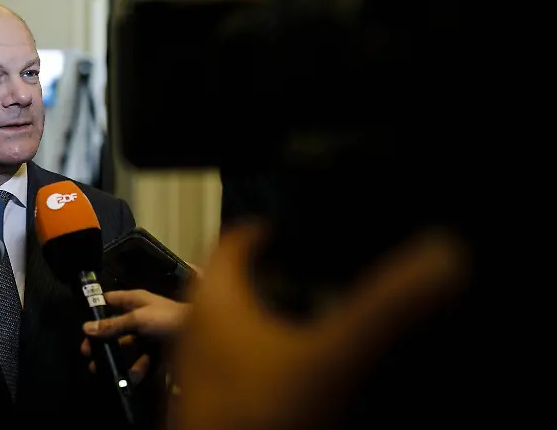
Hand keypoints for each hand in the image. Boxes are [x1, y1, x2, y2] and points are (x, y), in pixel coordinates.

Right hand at [80, 290, 187, 384]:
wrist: (203, 336)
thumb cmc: (168, 319)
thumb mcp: (138, 319)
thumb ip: (113, 324)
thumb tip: (86, 327)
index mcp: (135, 300)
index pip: (110, 299)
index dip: (96, 309)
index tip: (82, 323)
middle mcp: (140, 316)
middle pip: (115, 327)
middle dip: (101, 341)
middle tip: (87, 354)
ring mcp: (149, 335)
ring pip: (126, 347)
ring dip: (115, 359)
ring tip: (101, 370)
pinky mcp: (157, 352)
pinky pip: (141, 361)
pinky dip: (135, 370)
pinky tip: (129, 377)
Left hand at [171, 222, 467, 429]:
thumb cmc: (259, 417)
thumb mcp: (333, 357)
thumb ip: (386, 307)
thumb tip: (441, 256)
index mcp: (217, 298)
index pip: (240, 238)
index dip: (278, 229)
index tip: (312, 233)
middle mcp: (200, 325)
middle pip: (242, 279)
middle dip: (286, 275)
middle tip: (330, 278)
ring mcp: (204, 363)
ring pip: (243, 322)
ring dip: (282, 317)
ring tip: (328, 324)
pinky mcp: (215, 396)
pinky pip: (246, 361)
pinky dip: (277, 355)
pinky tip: (311, 374)